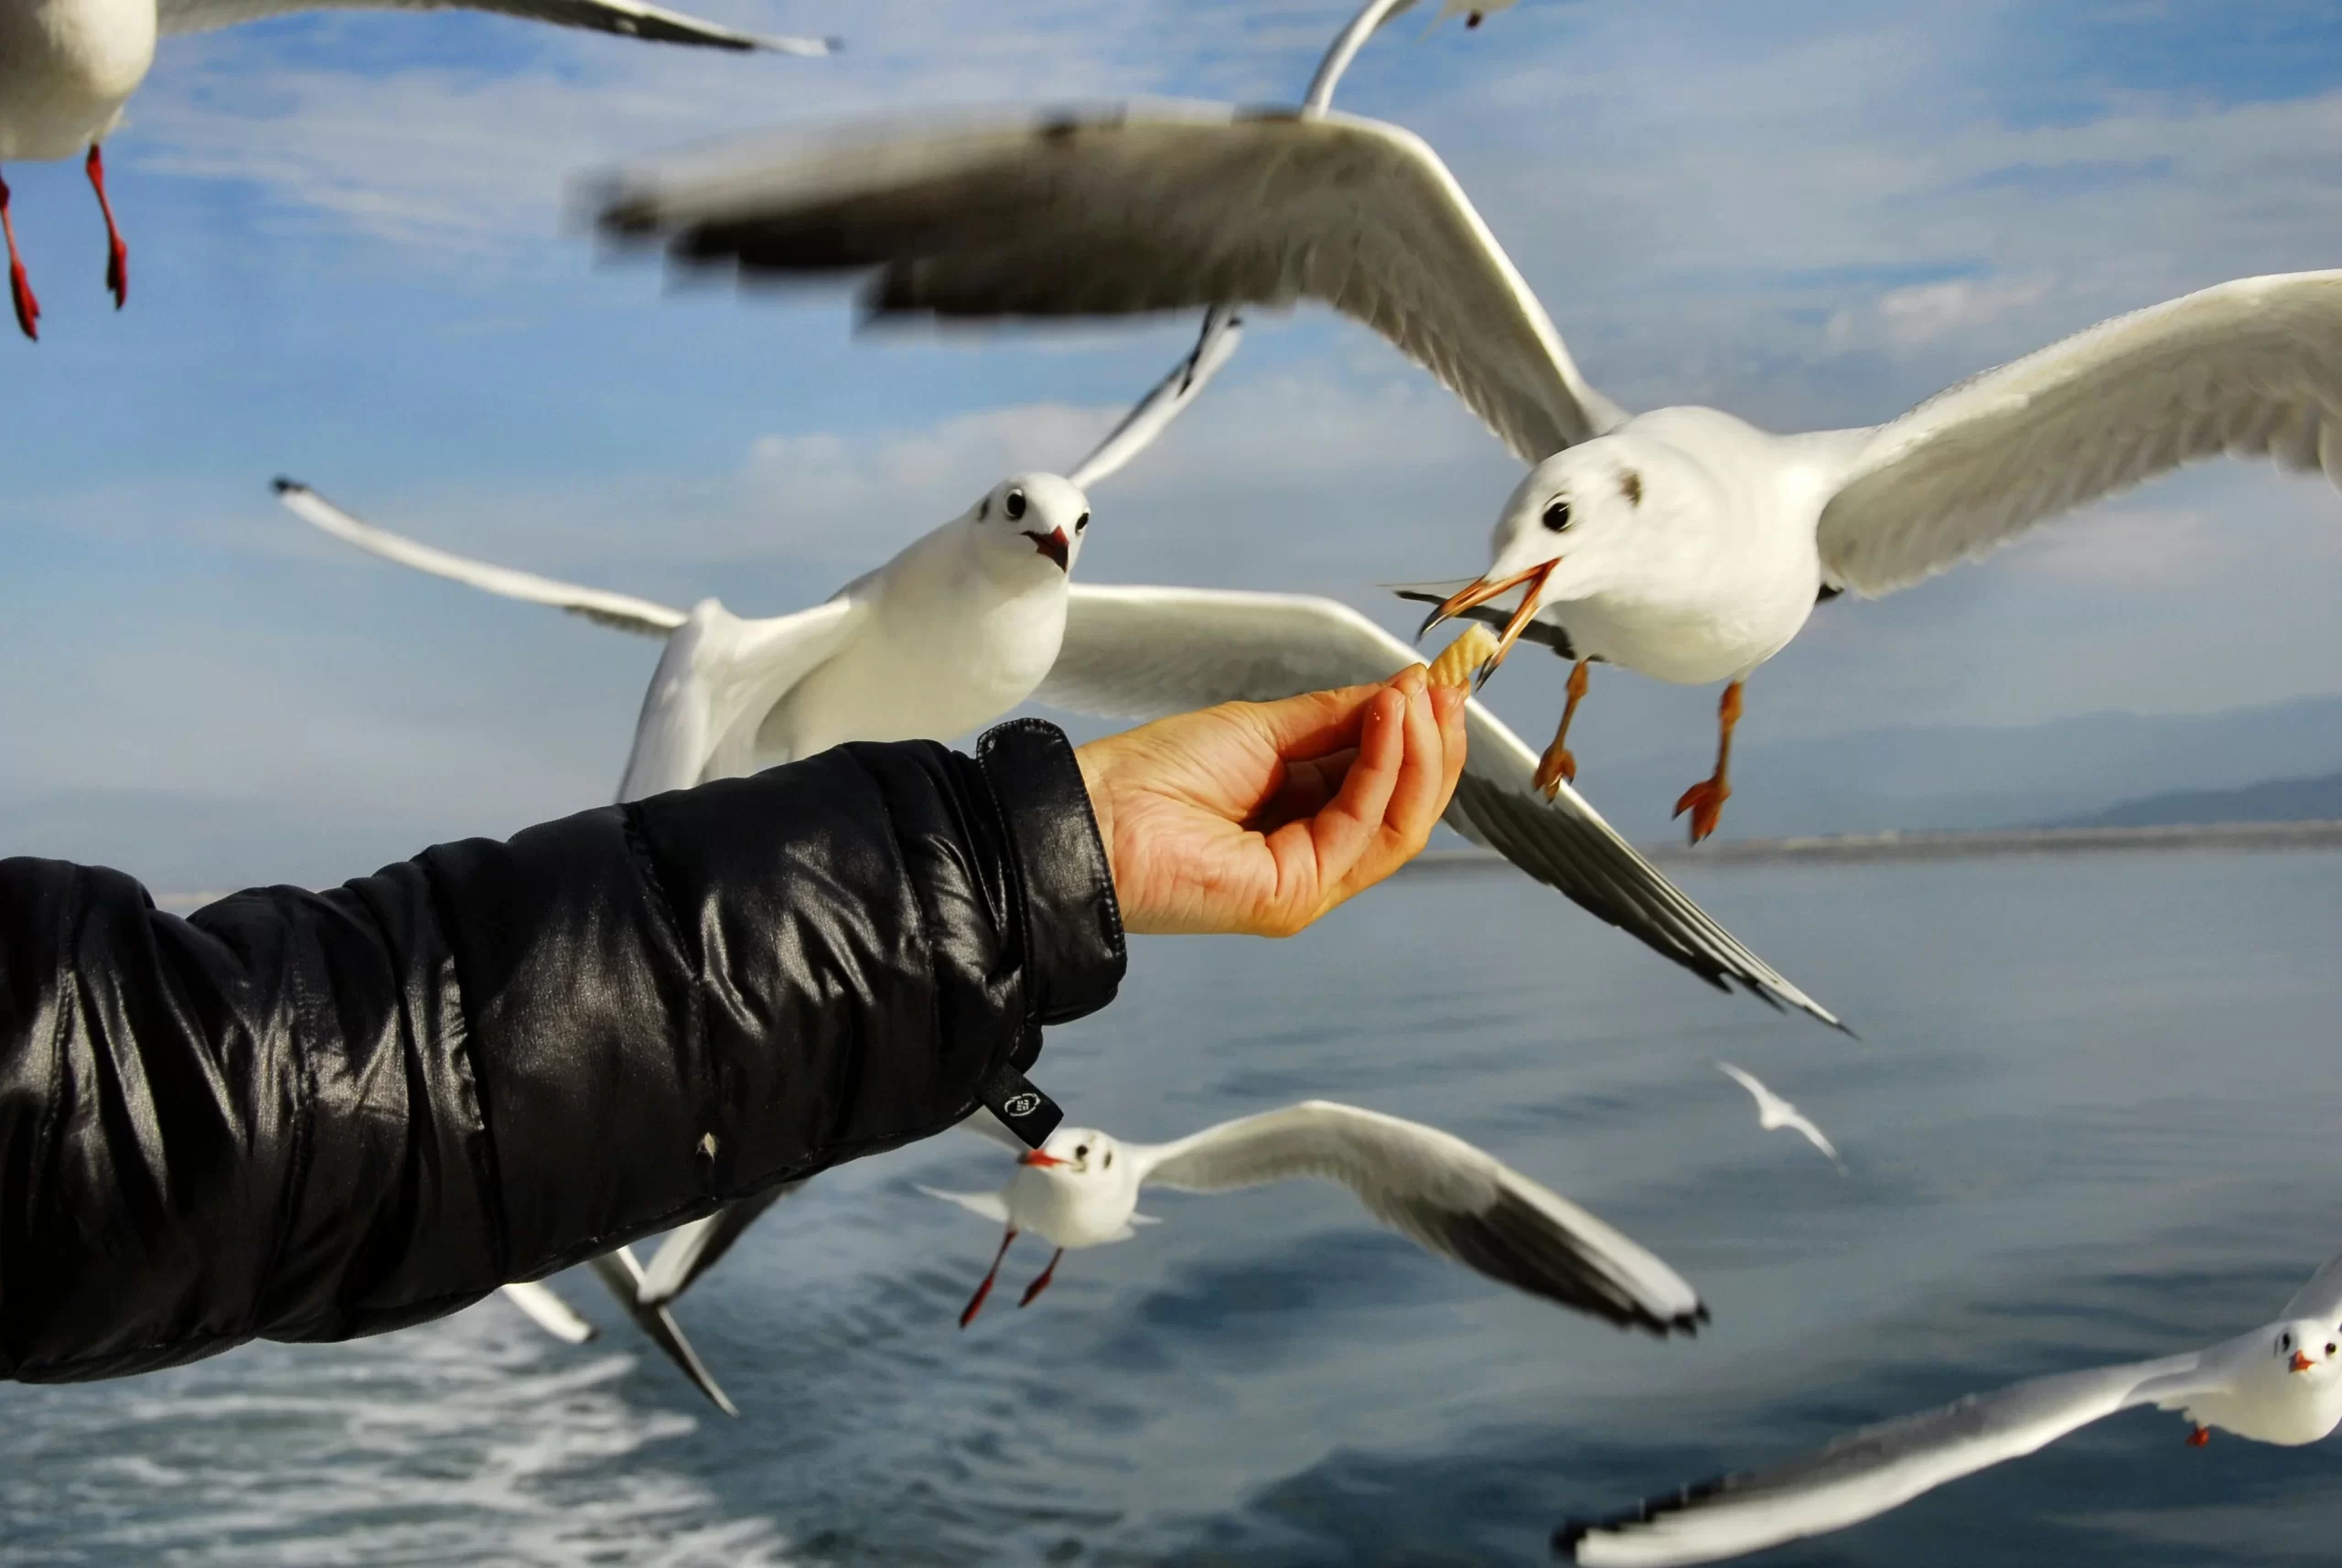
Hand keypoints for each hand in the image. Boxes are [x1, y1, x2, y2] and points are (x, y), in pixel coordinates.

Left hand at [1075, 668, 1467, 936]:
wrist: (1097, 812)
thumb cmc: (1159, 771)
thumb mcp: (1264, 728)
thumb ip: (1336, 717)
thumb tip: (1404, 691)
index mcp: (1303, 816)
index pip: (1385, 783)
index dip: (1419, 735)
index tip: (1440, 685)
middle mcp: (1315, 854)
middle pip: (1404, 809)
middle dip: (1432, 746)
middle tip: (1444, 691)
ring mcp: (1311, 881)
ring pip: (1398, 824)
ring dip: (1417, 754)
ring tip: (1415, 699)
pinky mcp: (1298, 895)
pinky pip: (1363, 829)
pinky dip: (1384, 769)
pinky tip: (1386, 721)